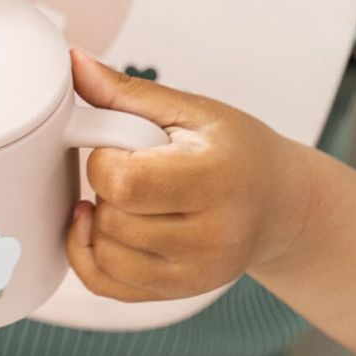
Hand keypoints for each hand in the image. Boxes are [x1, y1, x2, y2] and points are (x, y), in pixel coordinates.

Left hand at [65, 48, 314, 301]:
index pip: (126, 183)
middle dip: (105, 187)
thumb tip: (75, 62)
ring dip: (100, 221)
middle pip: (112, 221)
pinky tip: (101, 227)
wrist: (279, 202)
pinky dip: (90, 255)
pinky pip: (106, 285)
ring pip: (105, 255)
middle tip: (131, 166)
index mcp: (214, 179)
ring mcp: (195, 273)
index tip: (119, 144)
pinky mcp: (178, 292)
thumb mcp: (190, 108)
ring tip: (129, 196)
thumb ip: (125, 91)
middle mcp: (211, 236)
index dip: (104, 159)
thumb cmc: (237, 149)